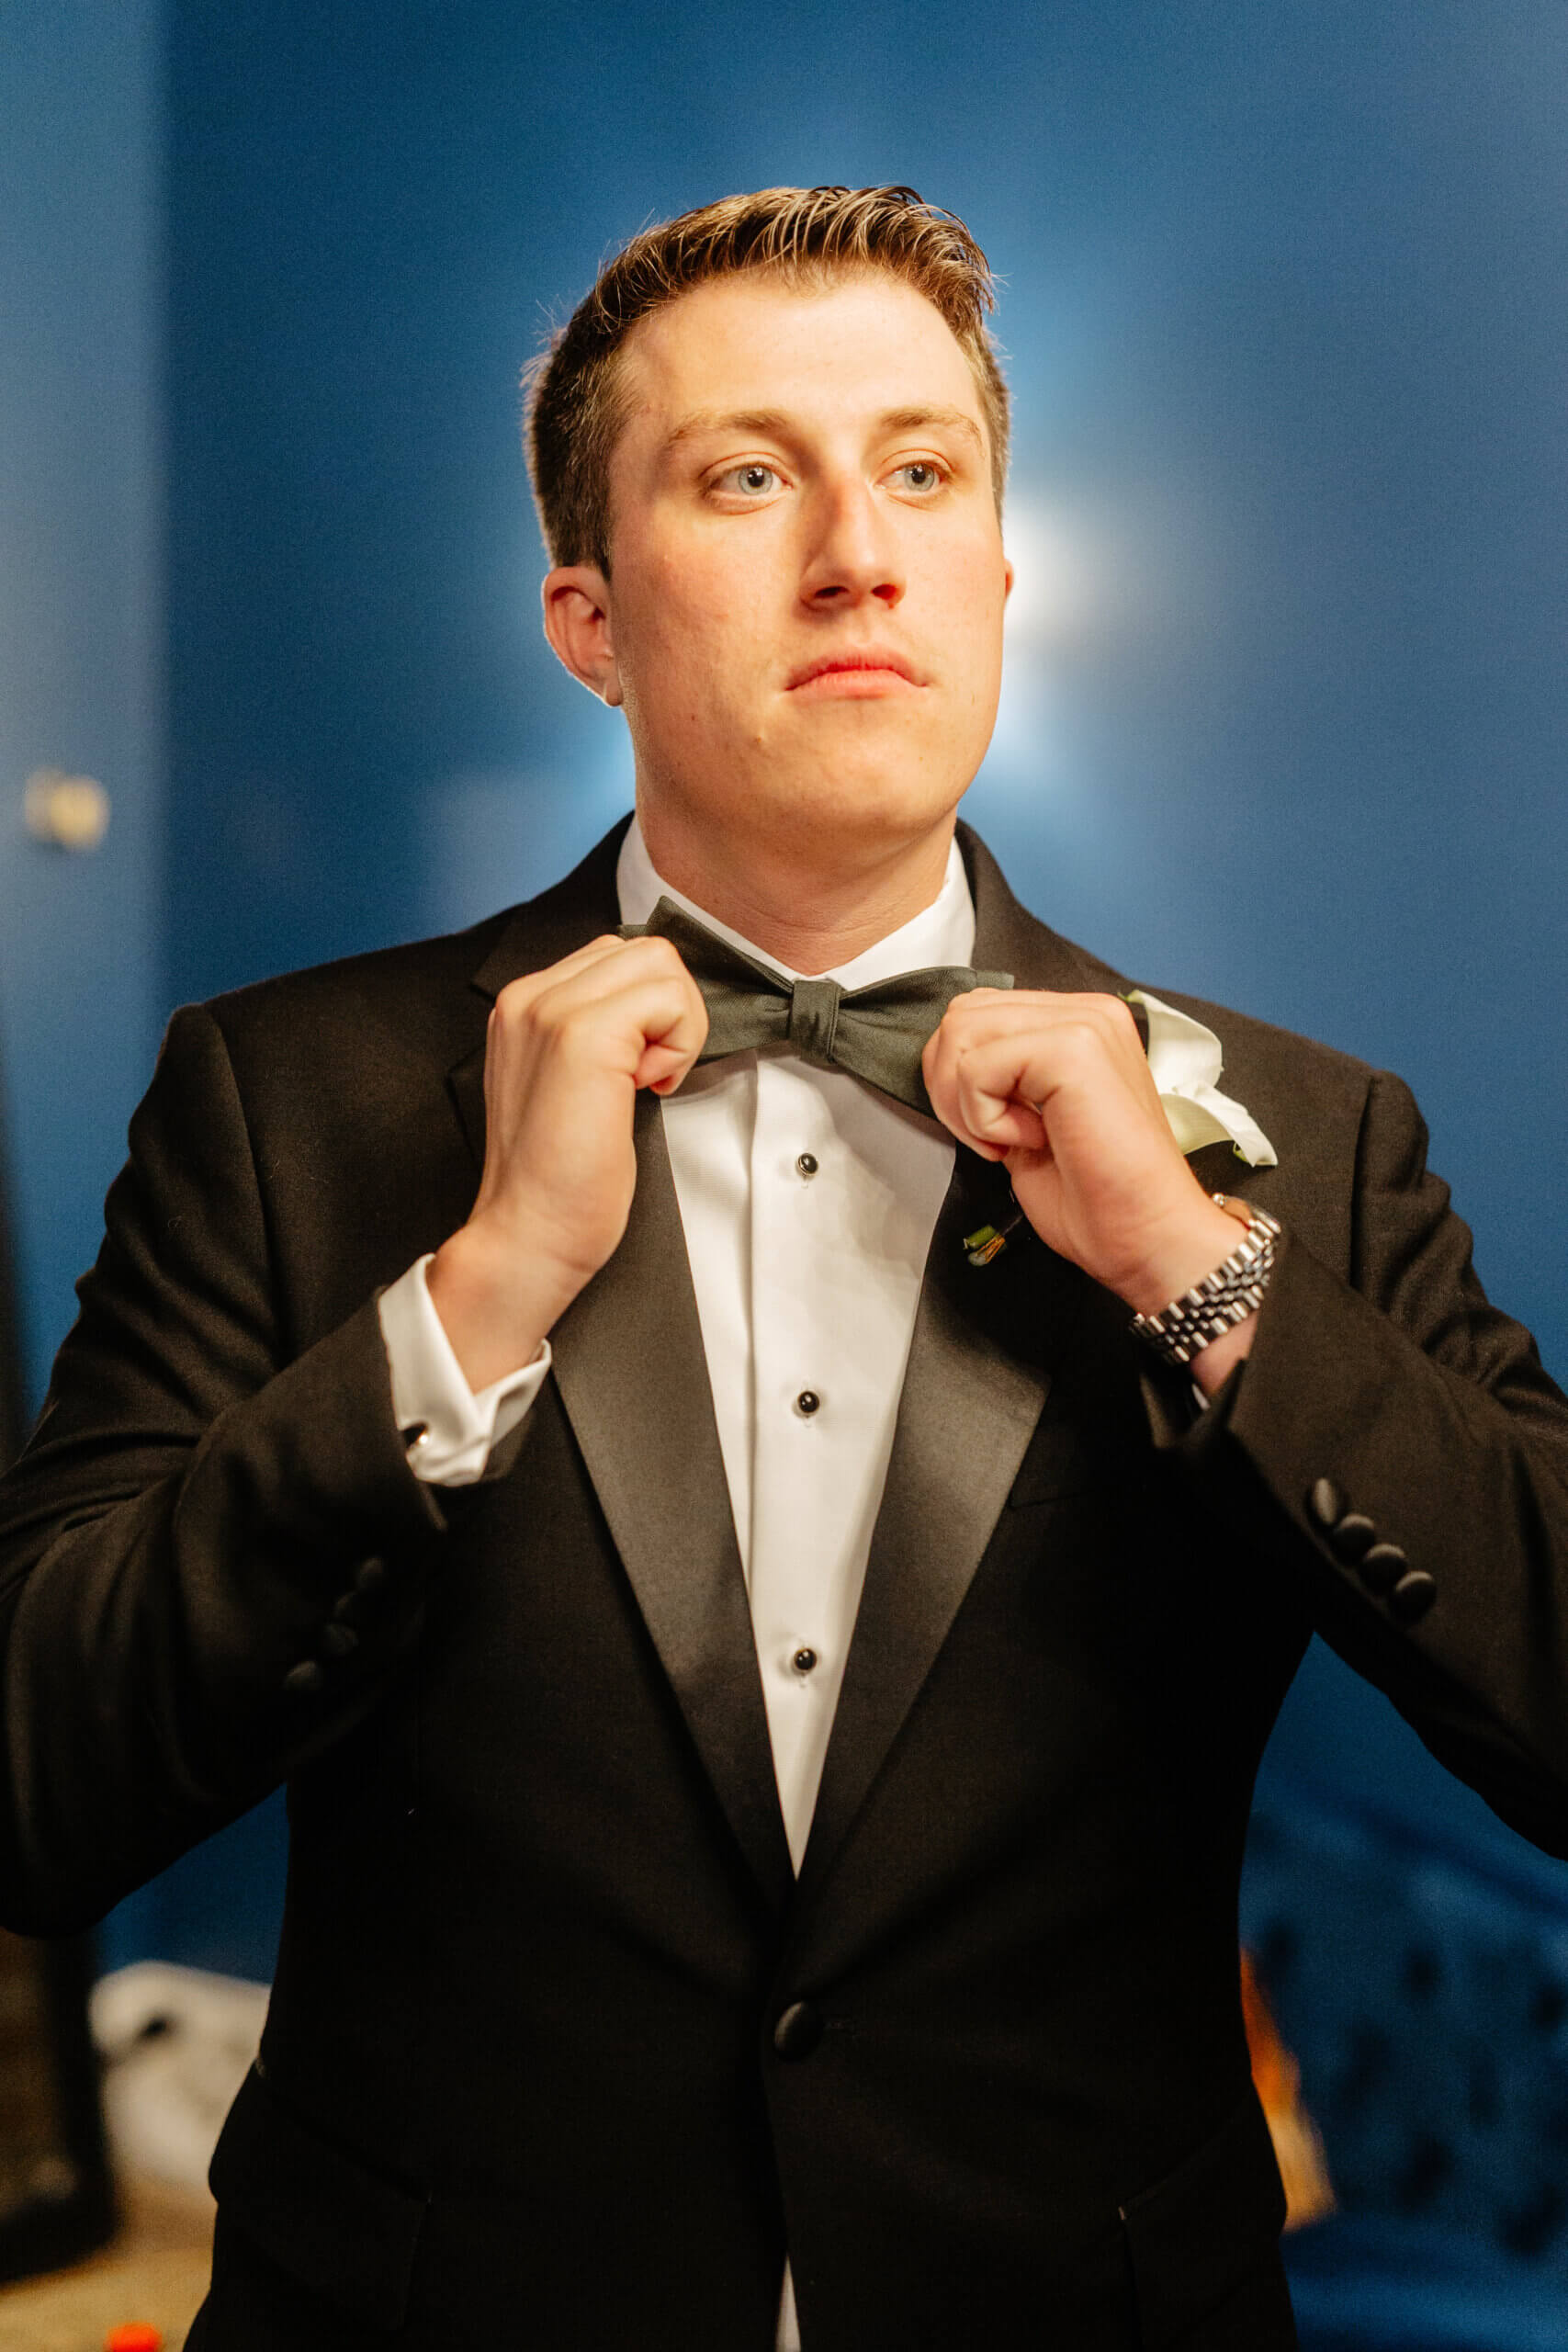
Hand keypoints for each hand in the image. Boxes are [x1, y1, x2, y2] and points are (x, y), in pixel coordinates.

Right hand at [427, 935, 707, 1388]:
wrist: (528, 1235)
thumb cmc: (557, 1180)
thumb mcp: (569, 1085)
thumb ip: (596, 1033)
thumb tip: (656, 1010)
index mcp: (523, 1005)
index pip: (617, 957)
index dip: (649, 1012)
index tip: (633, 1073)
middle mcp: (530, 996)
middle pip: (644, 951)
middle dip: (670, 1012)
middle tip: (648, 1077)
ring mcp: (552, 1010)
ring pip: (660, 964)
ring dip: (677, 1025)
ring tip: (646, 1081)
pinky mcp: (582, 1035)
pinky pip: (669, 998)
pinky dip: (679, 1044)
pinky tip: (649, 1088)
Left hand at [922, 990, 1256, 1383]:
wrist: (1148, 1237)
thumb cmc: (1097, 1196)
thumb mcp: (1028, 1119)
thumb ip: (999, 1077)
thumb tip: (949, 1065)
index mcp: (1080, 1023)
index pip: (977, 1014)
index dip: (961, 1079)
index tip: (997, 1133)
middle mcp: (1087, 1012)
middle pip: (962, 1016)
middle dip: (951, 1087)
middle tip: (992, 1140)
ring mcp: (1084, 1024)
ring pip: (962, 1033)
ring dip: (966, 1102)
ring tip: (1011, 1140)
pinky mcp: (1073, 1049)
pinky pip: (977, 1069)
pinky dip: (984, 1117)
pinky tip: (1030, 1141)